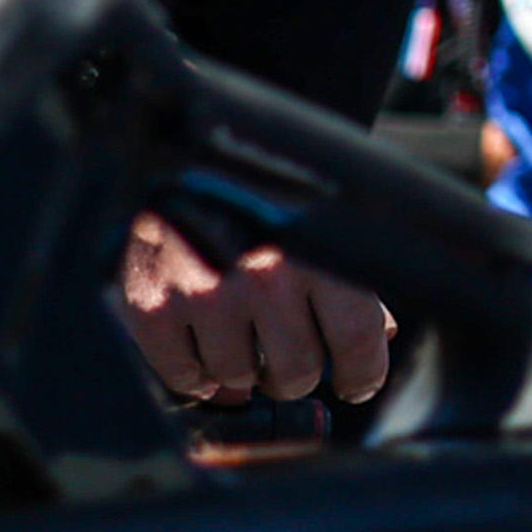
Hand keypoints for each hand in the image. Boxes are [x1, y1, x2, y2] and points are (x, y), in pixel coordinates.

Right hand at [118, 212, 394, 408]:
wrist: (180, 148)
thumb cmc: (262, 189)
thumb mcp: (322, 221)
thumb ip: (353, 282)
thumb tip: (380, 339)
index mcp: (318, 251)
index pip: (356, 341)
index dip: (362, 374)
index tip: (356, 383)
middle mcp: (262, 274)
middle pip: (296, 371)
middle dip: (298, 373)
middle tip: (290, 361)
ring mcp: (202, 290)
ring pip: (238, 377)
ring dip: (245, 372)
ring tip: (244, 344)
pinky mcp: (151, 302)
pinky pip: (180, 373)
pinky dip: (194, 375)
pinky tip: (204, 354)